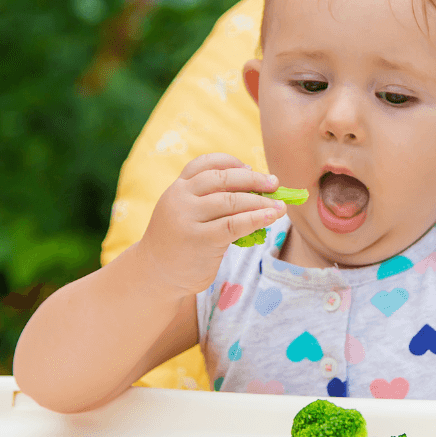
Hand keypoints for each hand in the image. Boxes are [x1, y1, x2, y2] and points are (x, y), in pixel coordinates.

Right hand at [135, 153, 286, 295]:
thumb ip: (208, 199)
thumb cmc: (179, 241)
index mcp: (178, 187)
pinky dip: (257, 218)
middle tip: (274, 184)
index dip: (231, 162)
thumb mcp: (185, 212)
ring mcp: (189, 219)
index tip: (250, 168)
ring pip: (233, 201)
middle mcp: (181, 198)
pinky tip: (271, 217)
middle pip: (223, 179)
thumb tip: (256, 189)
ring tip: (280, 205)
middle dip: (254, 179)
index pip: (206, 163)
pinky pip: (235, 224)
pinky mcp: (201, 240)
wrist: (155, 274)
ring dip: (261, 201)